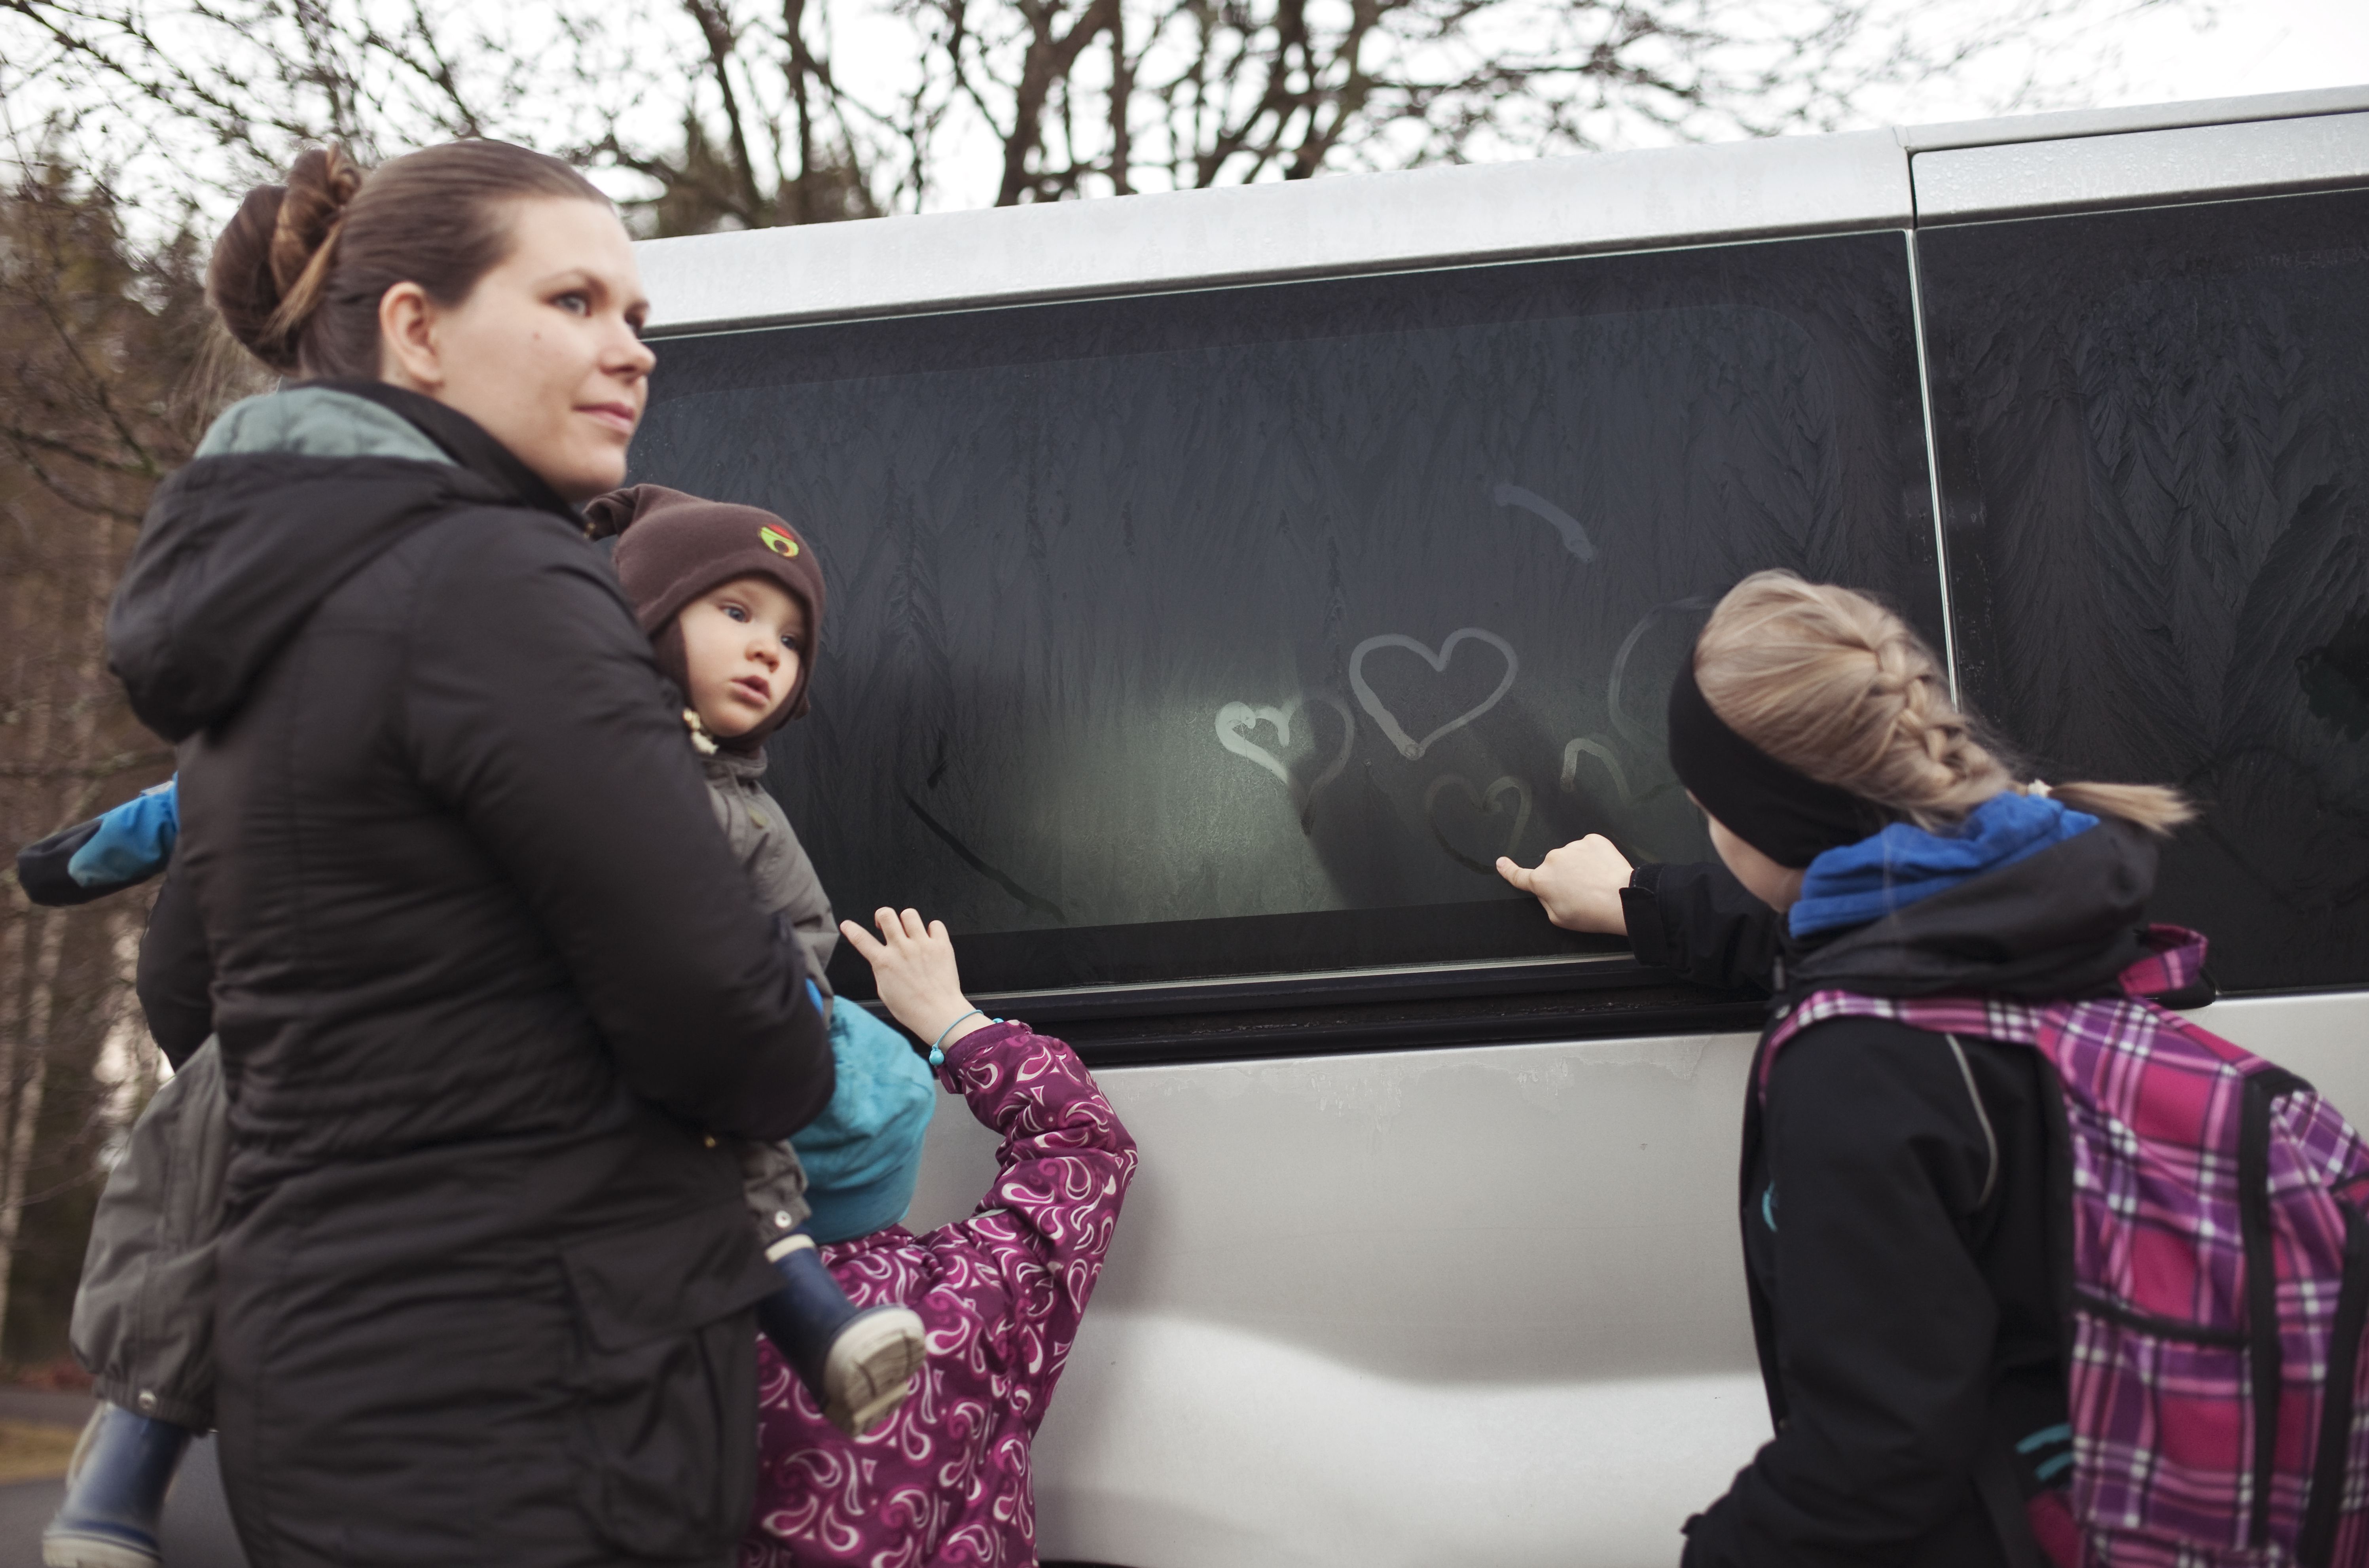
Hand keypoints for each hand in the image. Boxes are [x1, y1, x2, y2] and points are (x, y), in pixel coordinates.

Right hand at [838, 907, 990, 1049]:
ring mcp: (922, 945)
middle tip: (886, 925)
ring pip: (909, 914)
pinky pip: (935, 924)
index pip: (861, 939)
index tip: (847, 925)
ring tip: (910, 932)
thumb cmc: (912, 1009)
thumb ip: (881, 970)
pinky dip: (932, 929)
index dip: (851, 929)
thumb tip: (882, 959)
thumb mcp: (885, 992)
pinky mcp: (941, 945)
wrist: (939, 1014)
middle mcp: (901, 949)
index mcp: (884, 962)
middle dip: (882, 916)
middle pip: (886, 914)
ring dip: (907, 921)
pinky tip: (930, 939)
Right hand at [1498, 835, 1634, 934]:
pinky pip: (1588, 848)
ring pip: (1572, 857)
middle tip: (1580, 892)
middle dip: (1563, 877)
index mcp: (1542, 881)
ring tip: (1596, 884)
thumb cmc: (1592, 912)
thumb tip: (1547, 892)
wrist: (1622, 899)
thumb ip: (1546, 902)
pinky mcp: (1592, 840)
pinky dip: (1594, 858)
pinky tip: (1603, 872)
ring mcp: (1572, 847)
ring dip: (1580, 867)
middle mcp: (1553, 860)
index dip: (1508, 870)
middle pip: (1553, 868)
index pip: (1518, 875)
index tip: (1501, 863)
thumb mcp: (1559, 919)